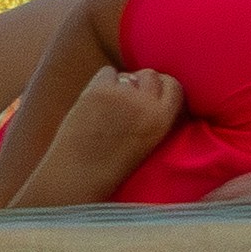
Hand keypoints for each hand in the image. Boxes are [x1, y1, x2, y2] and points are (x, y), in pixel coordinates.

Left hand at [50, 62, 185, 184]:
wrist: (75, 178)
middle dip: (141, 84)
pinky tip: (93, 100)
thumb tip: (153, 92)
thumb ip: (155, 116)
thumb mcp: (148, 142)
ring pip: (128, 74)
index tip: (150, 95)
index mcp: (162, 121)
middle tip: (126, 100)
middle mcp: (146, 104)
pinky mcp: (99, 91)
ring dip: (120, 84)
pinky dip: (101, 82)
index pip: (175, 86)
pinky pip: (106, 73)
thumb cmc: (109, 167)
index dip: (162, 88)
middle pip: (152, 75)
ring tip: (107, 104)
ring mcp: (122, 95)